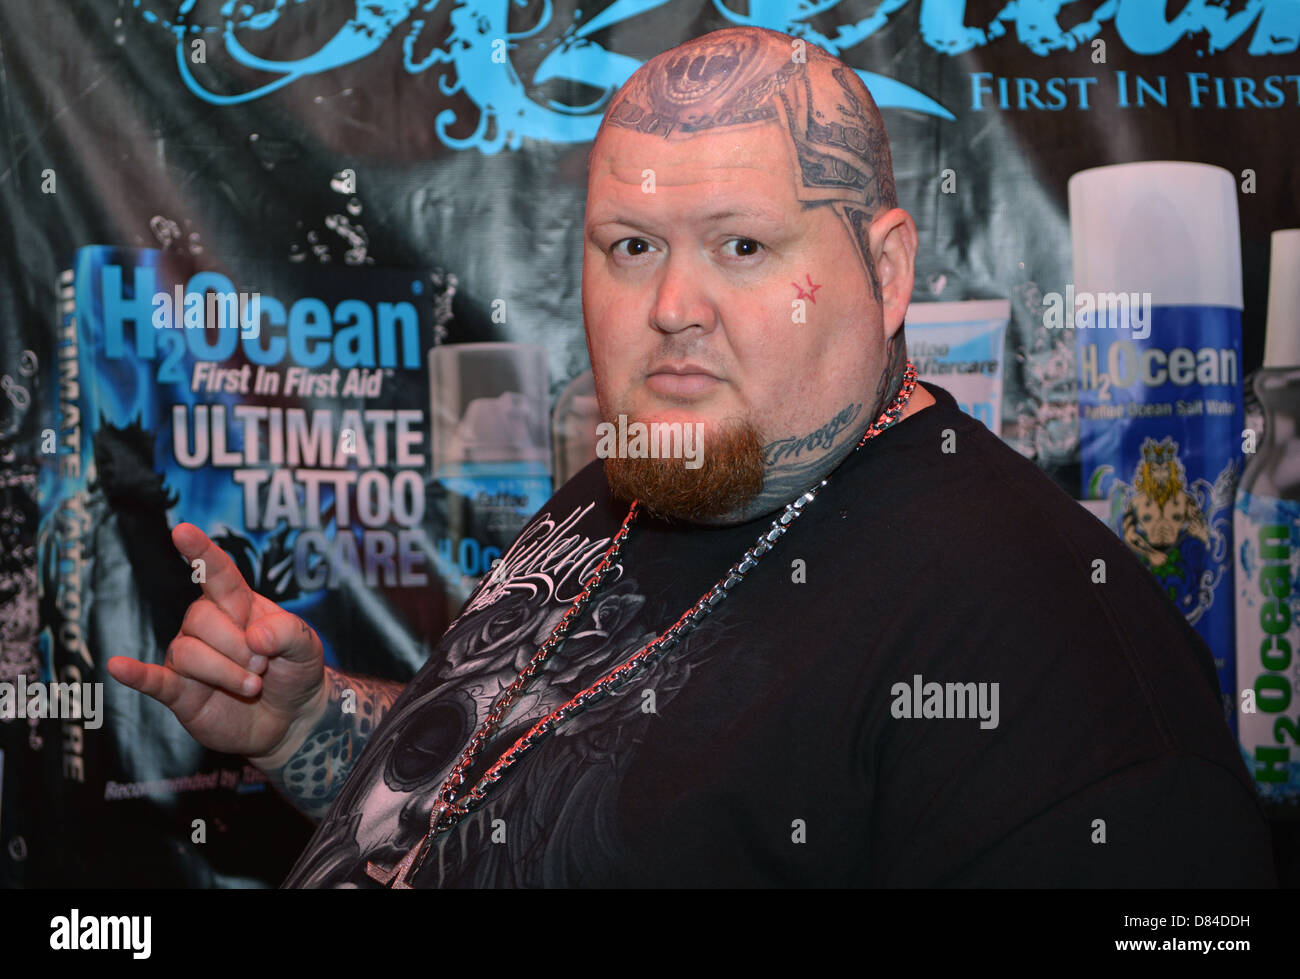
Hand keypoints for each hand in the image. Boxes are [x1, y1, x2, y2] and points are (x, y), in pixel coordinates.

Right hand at [106, 523, 327, 764]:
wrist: (292, 717)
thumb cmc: (295, 670)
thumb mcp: (306, 645)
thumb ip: (288, 631)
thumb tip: (256, 636)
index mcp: (237, 602)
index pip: (216, 572)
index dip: (201, 551)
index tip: (183, 531)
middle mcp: (206, 624)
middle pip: (202, 620)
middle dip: (238, 646)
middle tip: (263, 665)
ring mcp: (189, 657)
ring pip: (187, 652)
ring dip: (224, 671)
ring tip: (252, 685)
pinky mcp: (179, 691)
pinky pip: (152, 680)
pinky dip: (135, 674)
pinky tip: (118, 667)